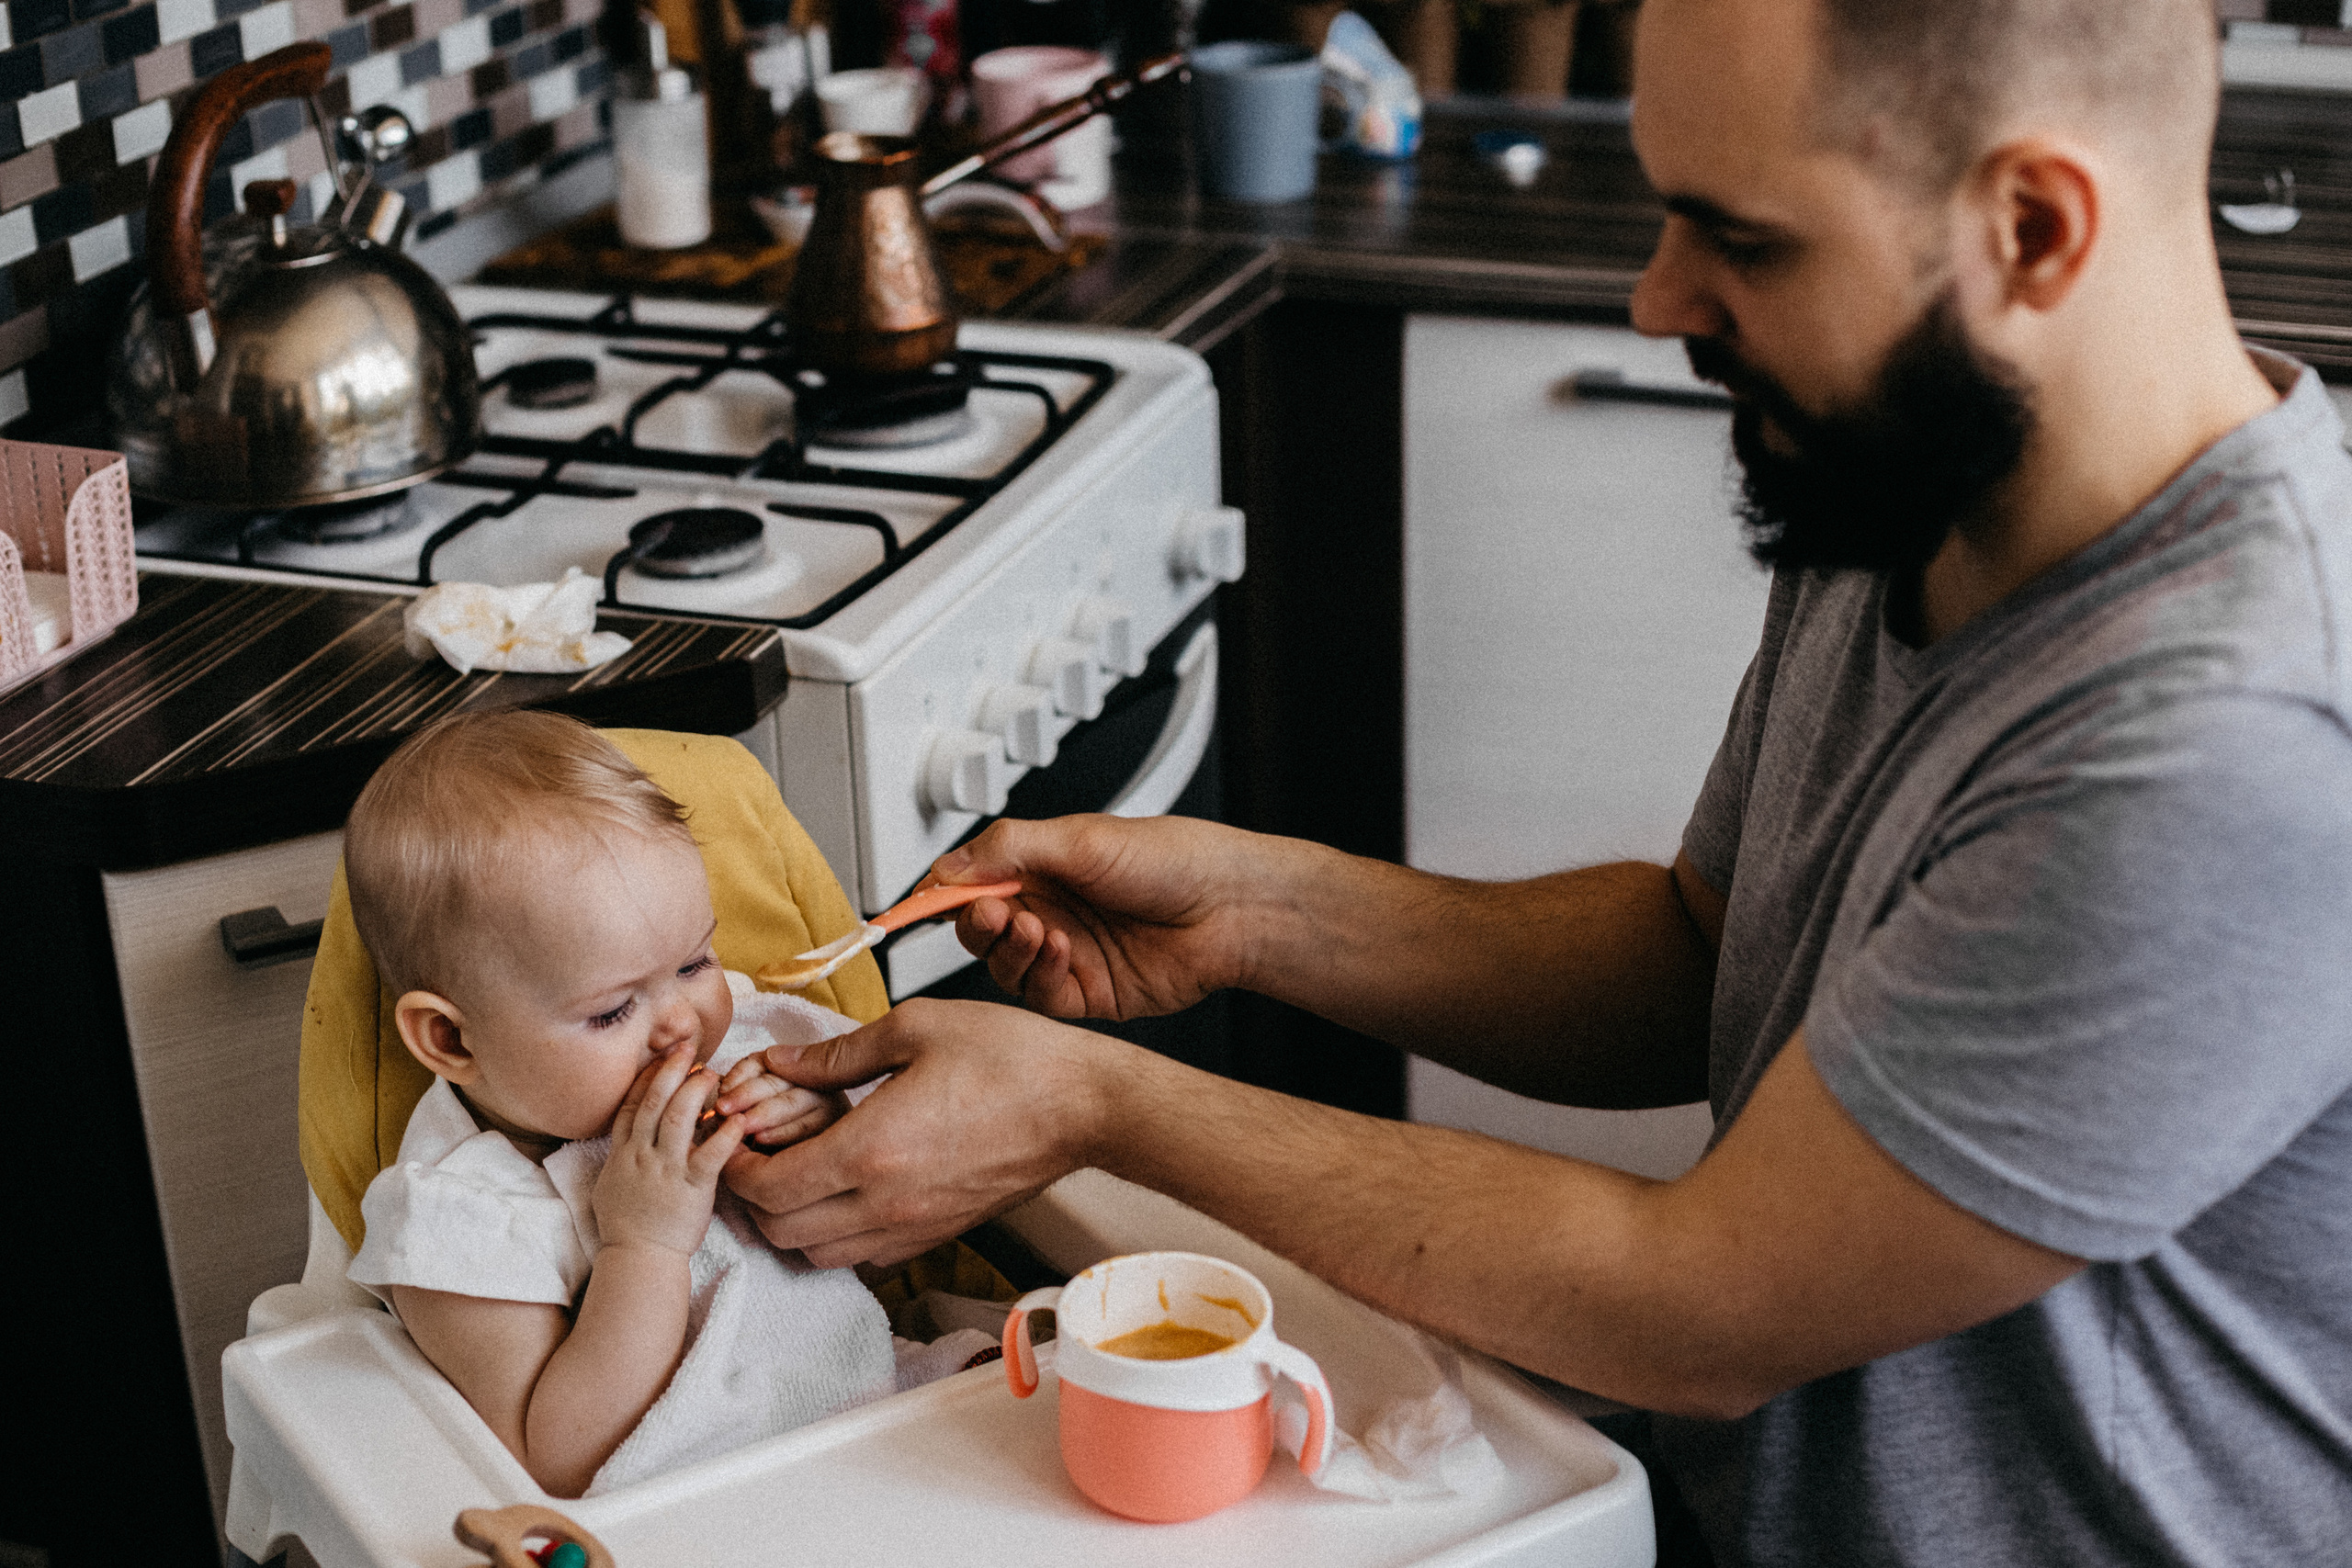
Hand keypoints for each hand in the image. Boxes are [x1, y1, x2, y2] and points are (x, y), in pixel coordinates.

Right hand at [594, 1044, 745, 1256]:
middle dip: (671, 1071)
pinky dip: (726, 1134)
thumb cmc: (626, 1227)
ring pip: (678, 1119)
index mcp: (622, 1154)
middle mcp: (641, 1156)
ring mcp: (666, 1171)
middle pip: (654, 1102)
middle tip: (688, 1048)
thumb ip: (623, 1155)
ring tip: (713, 1073)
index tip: (662, 1057)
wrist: (639, 1259)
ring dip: (696, 1091)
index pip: (631, 1105)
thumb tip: (629, 1134)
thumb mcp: (611, 1185)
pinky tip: (739, 1118)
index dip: (647, 1077)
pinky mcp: (692, 1188)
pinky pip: (710, 1155)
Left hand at [721, 997, 1119, 1267]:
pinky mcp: (939, 1234)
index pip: (766, 1187)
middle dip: (753, 1197)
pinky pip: (866, 1256)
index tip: (733, 1133)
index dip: (734, 1164)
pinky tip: (848, 1187)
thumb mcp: (916, 1027)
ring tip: (799, 1170)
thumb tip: (782, 1060)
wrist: (1084, 1105)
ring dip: (793, 1221)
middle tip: (756, 1152)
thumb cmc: (1011, 1058)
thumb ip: (837, 1053)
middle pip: (782, 1233)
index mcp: (869, 1150)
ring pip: (819, 1255)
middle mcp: (884, 1204)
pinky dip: (838, 1234)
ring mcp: (913, 1227)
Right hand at [924, 814, 1275, 1021]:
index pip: (968, 883)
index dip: (940, 895)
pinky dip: (1039, 975)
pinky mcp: (1085, 993)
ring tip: (1034, 928)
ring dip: (1009, 950)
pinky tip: (1060, 952)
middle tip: (990, 913)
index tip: (915, 905)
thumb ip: (1008, 849)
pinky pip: (1038, 996)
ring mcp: (1065, 954)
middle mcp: (1048, 910)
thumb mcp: (1080, 837)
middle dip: (975, 924)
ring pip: (1003, 967)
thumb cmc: (1173, 859)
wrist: (1231, 906)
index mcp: (1040, 866)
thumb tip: (948, 865)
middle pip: (978, 930)